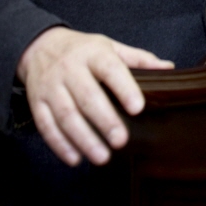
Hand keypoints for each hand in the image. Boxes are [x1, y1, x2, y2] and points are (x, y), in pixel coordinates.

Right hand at [17, 26, 173, 166]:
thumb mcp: (110, 47)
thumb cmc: (83, 50)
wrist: (40, 46)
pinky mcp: (36, 102)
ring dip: (83, 138)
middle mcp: (70, 69)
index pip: (110, 69)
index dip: (125, 88)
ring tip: (102, 157)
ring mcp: (51, 86)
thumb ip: (138, 59)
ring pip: (66, 114)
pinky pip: (46, 125)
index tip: (138, 108)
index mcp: (93, 54)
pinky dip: (60, 145)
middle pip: (87, 96)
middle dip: (104, 120)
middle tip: (121, 141)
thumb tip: (168, 67)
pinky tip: (76, 159)